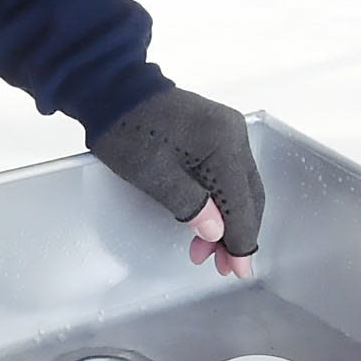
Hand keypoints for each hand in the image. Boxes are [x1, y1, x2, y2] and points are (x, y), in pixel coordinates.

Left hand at [89, 86, 264, 277]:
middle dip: (236, 234)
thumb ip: (190, 205)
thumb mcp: (154, 176)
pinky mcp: (217, 130)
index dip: (240, 242)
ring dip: (228, 219)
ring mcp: (229, 130)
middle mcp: (235, 135)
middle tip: (220, 265)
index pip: (241, 204)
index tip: (238, 272)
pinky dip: (222, 199)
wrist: (112, 88)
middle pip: (248, 196)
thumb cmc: (127, 131)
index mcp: (223, 145)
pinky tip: (207, 219)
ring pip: (241, 186)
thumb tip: (217, 231)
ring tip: (205, 249)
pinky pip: (230, 172)